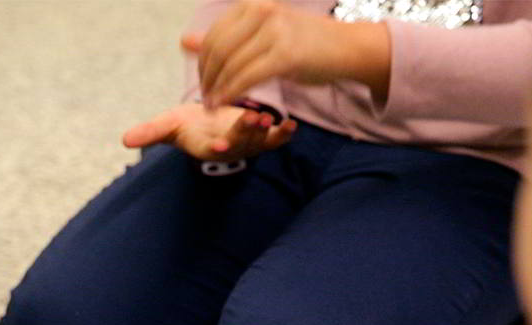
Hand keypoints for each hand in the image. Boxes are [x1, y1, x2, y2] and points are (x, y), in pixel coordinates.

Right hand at [123, 102, 295, 160]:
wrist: (207, 125)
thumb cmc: (186, 124)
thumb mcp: (167, 125)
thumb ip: (150, 132)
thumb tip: (125, 140)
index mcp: (205, 146)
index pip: (210, 149)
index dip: (216, 147)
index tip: (221, 144)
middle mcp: (228, 148)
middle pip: (238, 143)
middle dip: (245, 133)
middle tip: (253, 119)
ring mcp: (246, 144)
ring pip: (256, 141)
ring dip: (264, 132)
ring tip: (268, 118)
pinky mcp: (261, 137)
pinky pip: (274, 140)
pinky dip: (283, 135)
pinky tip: (291, 126)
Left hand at [188, 0, 389, 107]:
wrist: (346, 48)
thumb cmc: (303, 43)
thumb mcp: (260, 35)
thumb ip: (224, 38)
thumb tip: (185, 41)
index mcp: (252, 5)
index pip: (214, 37)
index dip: (203, 64)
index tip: (203, 84)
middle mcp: (262, 12)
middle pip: (218, 52)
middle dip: (207, 79)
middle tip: (205, 100)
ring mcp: (274, 31)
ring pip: (230, 66)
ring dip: (217, 91)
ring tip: (212, 107)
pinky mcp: (284, 55)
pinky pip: (246, 78)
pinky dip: (231, 93)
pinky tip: (225, 104)